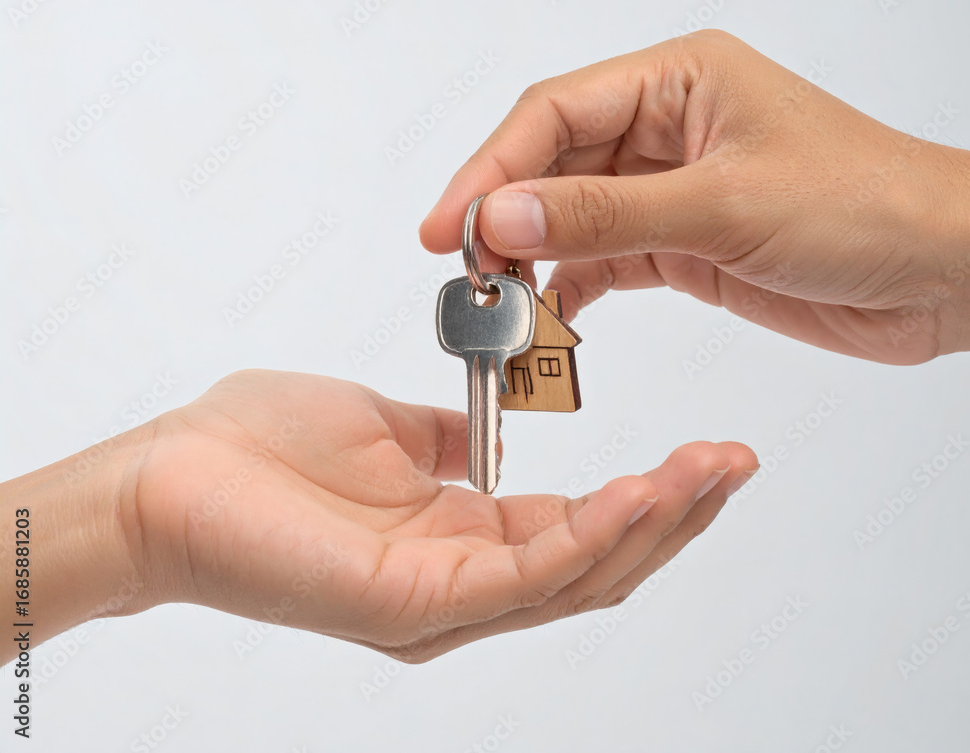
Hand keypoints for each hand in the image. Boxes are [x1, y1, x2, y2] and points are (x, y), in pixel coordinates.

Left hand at [1, 370, 756, 663]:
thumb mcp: (383, 430)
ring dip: (654, 524)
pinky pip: (524, 575)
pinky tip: (640, 492)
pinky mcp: (413, 603)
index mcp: (457, 540)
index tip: (705, 451)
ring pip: (577, 578)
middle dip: (676, 514)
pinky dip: (591, 534)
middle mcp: (461, 586)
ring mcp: (441, 604)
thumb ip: (449, 445)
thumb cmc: (258, 451)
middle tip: (736, 461)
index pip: (577, 530)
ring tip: (710, 471)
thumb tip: (490, 438)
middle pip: (597, 565)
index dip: (649, 495)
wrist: (168, 474)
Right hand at [420, 30, 969, 363]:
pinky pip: (605, 260)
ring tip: (502, 308)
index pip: (552, 114)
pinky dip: (574, 290)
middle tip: (468, 278)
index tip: (449, 228)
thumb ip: (605, 214)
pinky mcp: (684, 245)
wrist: (942, 272)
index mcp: (678, 81)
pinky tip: (553, 318)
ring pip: (572, 218)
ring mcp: (671, 190)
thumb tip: (503, 217)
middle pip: (551, 165)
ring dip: (534, 262)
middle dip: (505, 221)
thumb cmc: (866, 206)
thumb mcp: (723, 205)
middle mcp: (667, 128)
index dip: (490, 170)